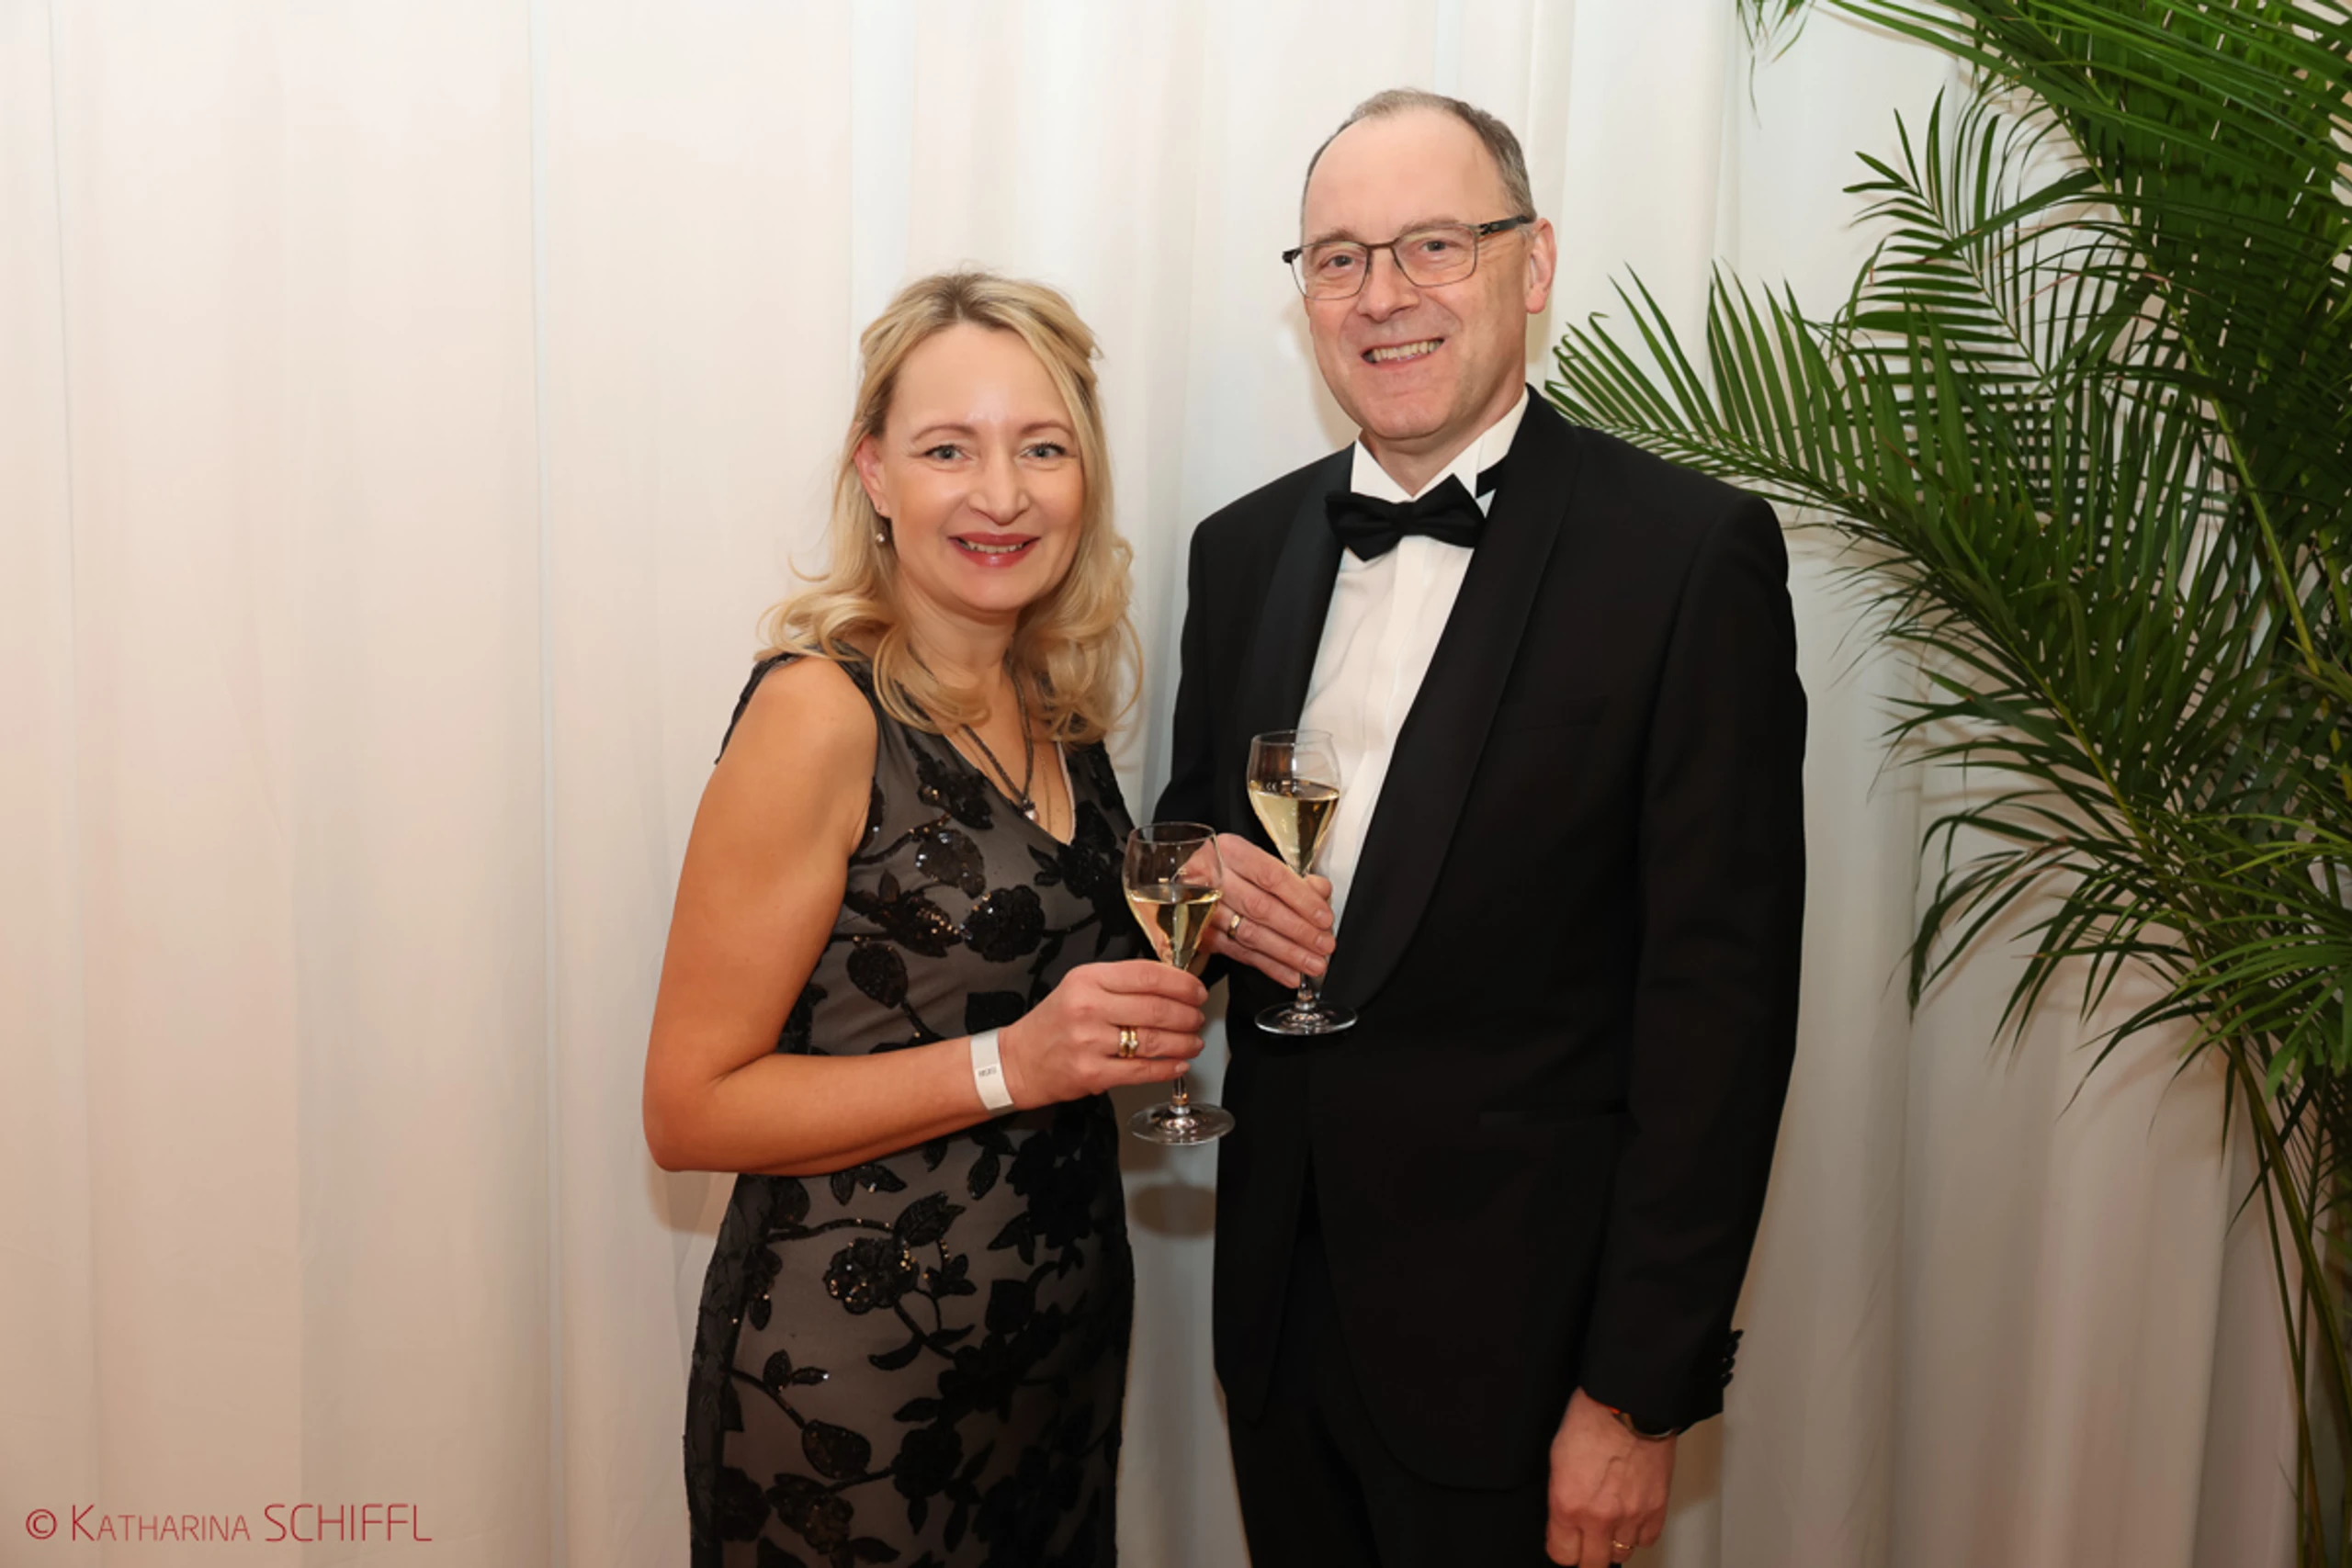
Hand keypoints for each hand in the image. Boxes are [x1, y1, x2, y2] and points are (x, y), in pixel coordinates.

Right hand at [996, 960, 1206, 1108]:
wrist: (1019, 1060)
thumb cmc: (1056, 1021)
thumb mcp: (1081, 986)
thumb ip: (1121, 982)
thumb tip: (1173, 984)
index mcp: (1088, 979)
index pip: (1147, 975)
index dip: (1181, 983)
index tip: (1197, 990)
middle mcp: (1088, 1007)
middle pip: (1156, 1009)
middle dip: (1188, 1015)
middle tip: (1198, 1018)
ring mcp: (1089, 1042)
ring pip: (1153, 1041)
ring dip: (1184, 1042)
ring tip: (1194, 1041)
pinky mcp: (1092, 1073)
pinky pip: (1142, 1071)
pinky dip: (1168, 1068)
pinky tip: (1179, 1063)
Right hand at [1200, 833, 1334, 986]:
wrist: (1186, 881)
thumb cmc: (1228, 869)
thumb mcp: (1257, 860)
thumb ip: (1292, 876)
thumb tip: (1320, 892)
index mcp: (1230, 851)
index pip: (1271, 876)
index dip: (1301, 899)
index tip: (1324, 917)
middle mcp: (1213, 878)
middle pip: (1261, 907)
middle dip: (1298, 931)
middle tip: (1323, 945)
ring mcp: (1203, 909)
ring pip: (1251, 934)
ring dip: (1287, 953)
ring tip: (1312, 963)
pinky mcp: (1201, 935)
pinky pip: (1240, 953)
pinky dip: (1269, 966)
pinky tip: (1289, 973)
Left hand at [1546, 1389, 1674, 1564]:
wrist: (1629, 1403)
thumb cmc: (1591, 1420)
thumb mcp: (1557, 1460)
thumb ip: (1560, 1498)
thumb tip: (1563, 1520)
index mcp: (1568, 1504)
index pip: (1562, 1554)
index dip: (1562, 1548)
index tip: (1564, 1542)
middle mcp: (1599, 1517)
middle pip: (1592, 1564)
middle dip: (1586, 1554)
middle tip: (1586, 1540)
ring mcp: (1631, 1515)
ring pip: (1621, 1553)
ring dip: (1613, 1542)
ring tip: (1610, 1522)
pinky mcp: (1656, 1508)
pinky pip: (1646, 1540)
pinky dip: (1639, 1533)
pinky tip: (1631, 1517)